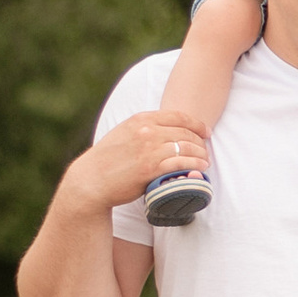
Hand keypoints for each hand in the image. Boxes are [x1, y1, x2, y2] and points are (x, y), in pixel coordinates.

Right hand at [63, 110, 212, 209]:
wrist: (92, 180)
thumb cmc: (108, 160)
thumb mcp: (124, 134)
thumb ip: (144, 129)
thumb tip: (166, 131)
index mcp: (140, 120)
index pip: (178, 116)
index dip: (196, 124)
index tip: (205, 132)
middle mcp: (146, 131)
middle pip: (185, 132)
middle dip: (200, 142)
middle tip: (206, 151)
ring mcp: (149, 149)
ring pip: (186, 147)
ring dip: (201, 155)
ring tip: (205, 161)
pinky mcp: (151, 168)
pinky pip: (181, 163)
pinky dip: (195, 165)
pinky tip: (200, 169)